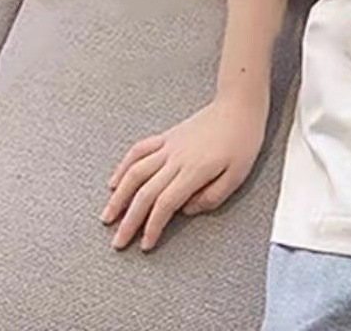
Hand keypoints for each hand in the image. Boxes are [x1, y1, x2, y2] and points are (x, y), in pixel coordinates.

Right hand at [99, 89, 268, 250]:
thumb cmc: (243, 140)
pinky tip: (115, 181)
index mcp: (194, 170)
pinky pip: (139, 150)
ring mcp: (169, 145)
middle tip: (118, 242)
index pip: (165, 204)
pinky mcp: (167, 136)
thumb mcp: (238, 175)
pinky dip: (123, 166)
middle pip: (145, 192)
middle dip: (128, 221)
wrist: (239, 106)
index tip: (145, 245)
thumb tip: (187, 209)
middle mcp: (176, 158)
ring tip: (107, 216)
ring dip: (119, 196)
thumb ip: (212, 197)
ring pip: (135, 171)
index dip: (152, 227)